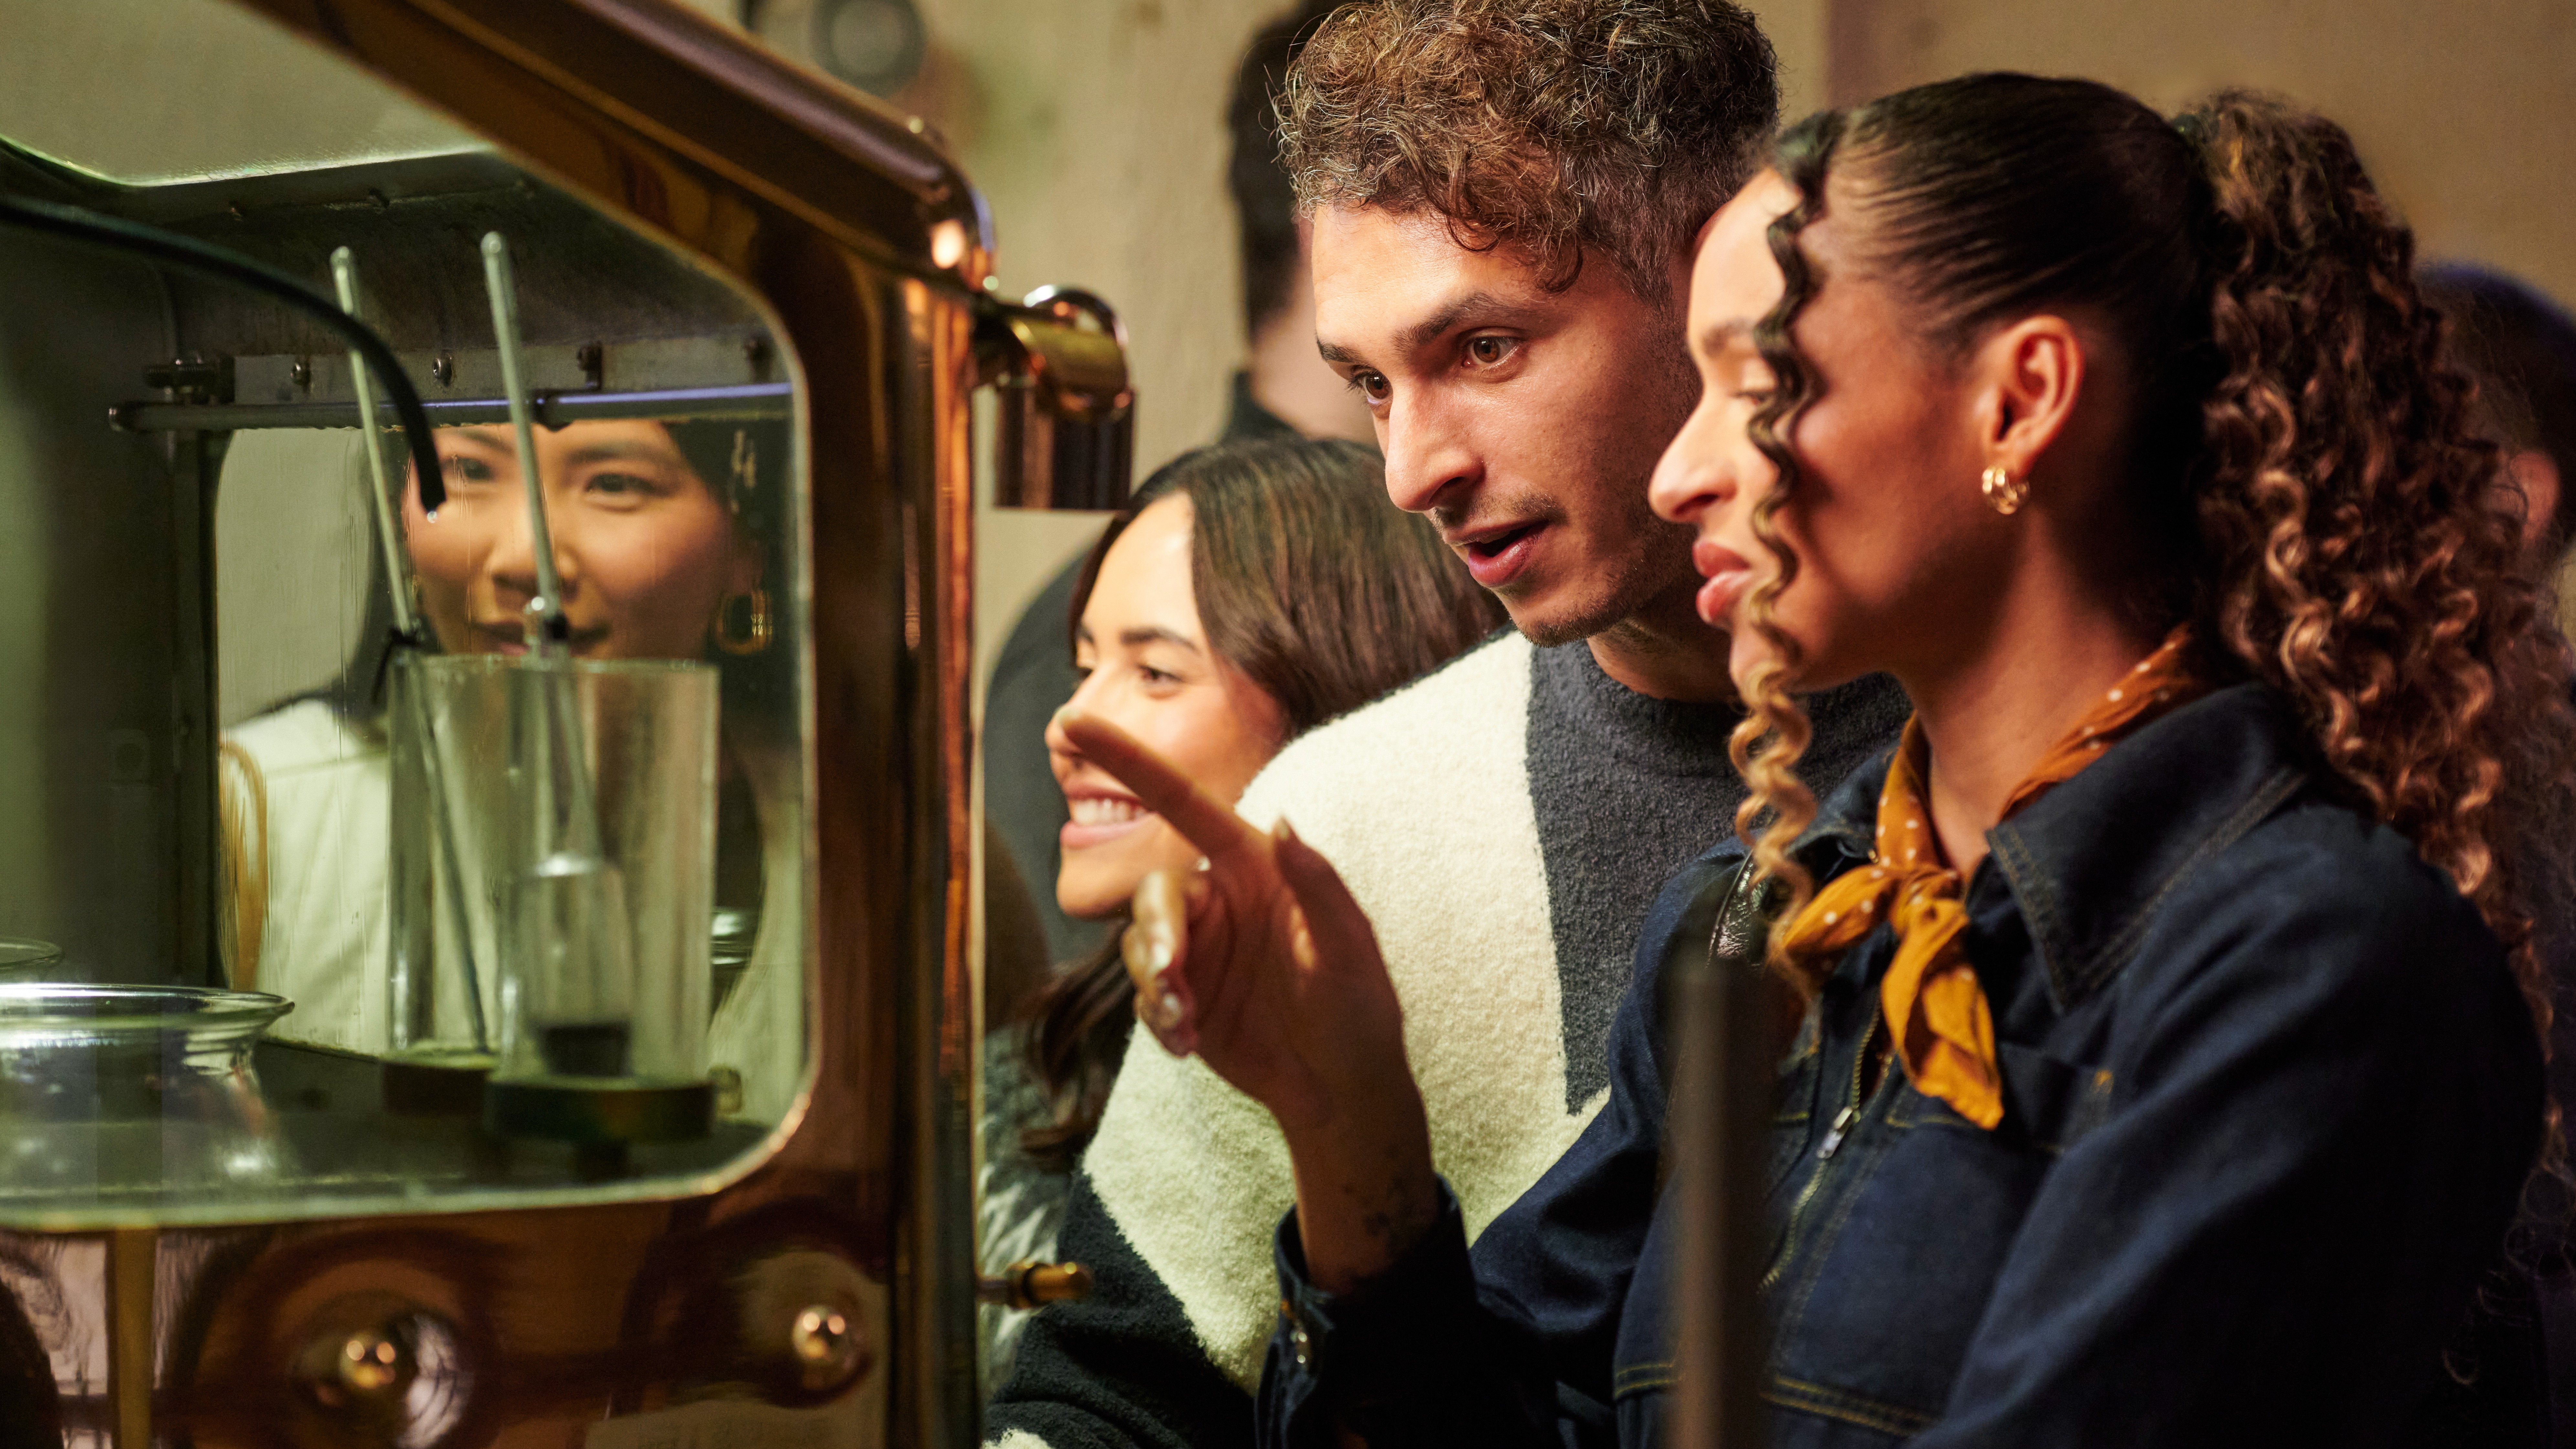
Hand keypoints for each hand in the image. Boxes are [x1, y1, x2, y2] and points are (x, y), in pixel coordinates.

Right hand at [1058, 709, 1438, 1287]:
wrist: (1342, 1089)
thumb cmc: (1359, 1009)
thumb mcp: (1349, 949)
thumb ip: (1318, 884)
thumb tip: (1281, 819)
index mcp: (1255, 865)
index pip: (1182, 800)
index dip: (1127, 757)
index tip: (1074, 717)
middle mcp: (1219, 896)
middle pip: (1154, 891)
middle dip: (1158, 933)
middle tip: (1174, 980)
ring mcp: (1197, 945)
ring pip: (1140, 944)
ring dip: (1155, 985)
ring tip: (1187, 1025)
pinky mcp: (1181, 992)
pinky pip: (1144, 993)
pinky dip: (1158, 1017)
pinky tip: (1187, 1042)